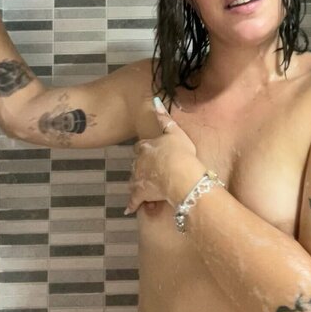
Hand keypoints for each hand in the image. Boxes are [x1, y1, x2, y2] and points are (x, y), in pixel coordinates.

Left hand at [125, 99, 198, 215]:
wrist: (181, 175)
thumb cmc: (181, 153)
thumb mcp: (176, 132)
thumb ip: (165, 119)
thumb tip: (156, 102)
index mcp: (147, 147)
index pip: (141, 147)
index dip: (146, 150)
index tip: (151, 153)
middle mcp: (139, 162)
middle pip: (136, 163)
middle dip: (141, 166)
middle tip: (151, 171)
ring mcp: (138, 178)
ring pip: (134, 179)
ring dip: (138, 183)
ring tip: (144, 187)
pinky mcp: (140, 194)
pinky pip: (134, 200)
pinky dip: (132, 204)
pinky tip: (129, 209)